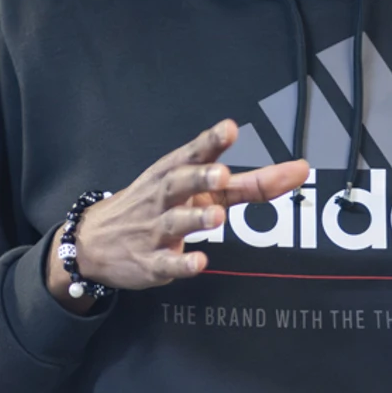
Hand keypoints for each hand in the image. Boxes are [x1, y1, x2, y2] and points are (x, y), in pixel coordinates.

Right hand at [46, 120, 309, 310]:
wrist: (94, 241)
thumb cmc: (155, 206)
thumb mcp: (196, 190)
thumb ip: (248, 184)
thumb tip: (297, 171)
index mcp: (174, 173)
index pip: (193, 154)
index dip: (211, 141)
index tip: (229, 128)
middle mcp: (163, 197)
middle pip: (180, 183)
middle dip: (200, 178)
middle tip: (223, 175)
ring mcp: (154, 230)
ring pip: (175, 223)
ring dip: (195, 219)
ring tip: (217, 218)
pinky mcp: (149, 262)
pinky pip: (165, 263)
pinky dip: (181, 263)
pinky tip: (199, 263)